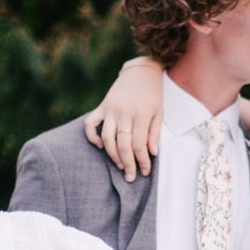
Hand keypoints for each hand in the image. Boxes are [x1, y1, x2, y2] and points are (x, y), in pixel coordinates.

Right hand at [83, 56, 163, 180]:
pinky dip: (92, 136)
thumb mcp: (159, 112)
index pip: (139, 145)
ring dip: (112, 155)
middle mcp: (124, 113)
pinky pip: (90, 124)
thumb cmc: (153, 94)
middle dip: (127, 164)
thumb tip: (152, 153)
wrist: (141, 72)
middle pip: (123, 145)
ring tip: (119, 165)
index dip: (142, 161)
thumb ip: (155, 133)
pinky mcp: (102, 107)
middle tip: (130, 177)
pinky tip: (100, 146)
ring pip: (107, 138)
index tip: (145, 172)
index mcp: (141, 115)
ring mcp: (111, 110)